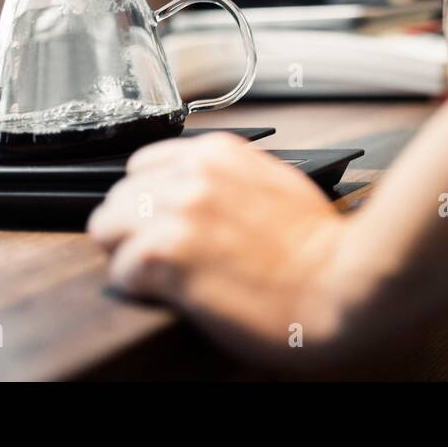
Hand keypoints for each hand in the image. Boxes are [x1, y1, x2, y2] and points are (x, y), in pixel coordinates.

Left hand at [88, 132, 349, 368]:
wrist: (339, 284)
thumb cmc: (319, 246)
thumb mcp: (276, 182)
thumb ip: (229, 176)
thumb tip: (200, 189)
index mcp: (217, 152)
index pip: (142, 166)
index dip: (149, 201)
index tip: (162, 223)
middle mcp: (192, 174)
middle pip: (119, 197)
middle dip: (135, 229)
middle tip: (166, 258)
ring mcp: (177, 211)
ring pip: (108, 229)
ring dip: (133, 255)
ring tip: (168, 276)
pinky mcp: (168, 255)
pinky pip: (121, 271)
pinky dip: (142, 289)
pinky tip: (175, 293)